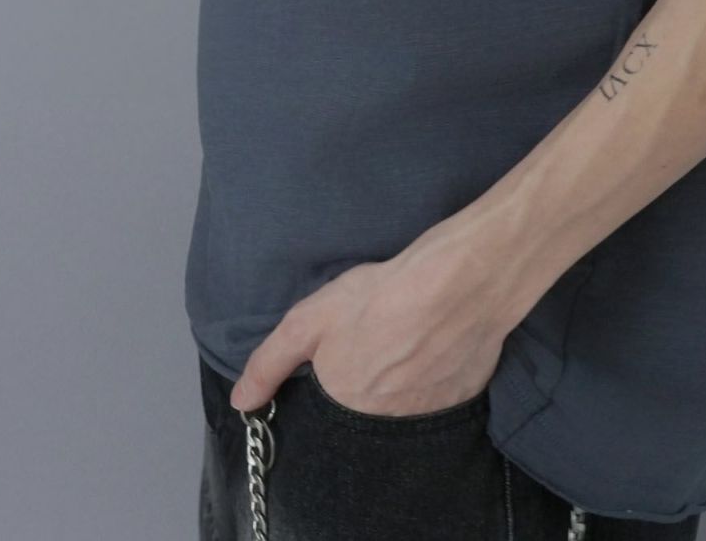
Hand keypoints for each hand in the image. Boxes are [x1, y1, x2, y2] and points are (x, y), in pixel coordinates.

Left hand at [227, 227, 510, 416]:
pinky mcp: (464, 401)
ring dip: (405, 385)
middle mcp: (384, 424)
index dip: (338, 380)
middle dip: (371, 383)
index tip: (349, 355)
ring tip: (411, 344)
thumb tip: (240, 403)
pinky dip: (438, 380)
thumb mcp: (309, 319)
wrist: (460, 281)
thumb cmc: (381, 295)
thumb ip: (270, 363)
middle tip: (382, 344)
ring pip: (407, 407)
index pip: (332, 411)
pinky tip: (440, 348)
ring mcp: (427, 416)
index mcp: (344, 406)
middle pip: (369, 411)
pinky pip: (443, 398)